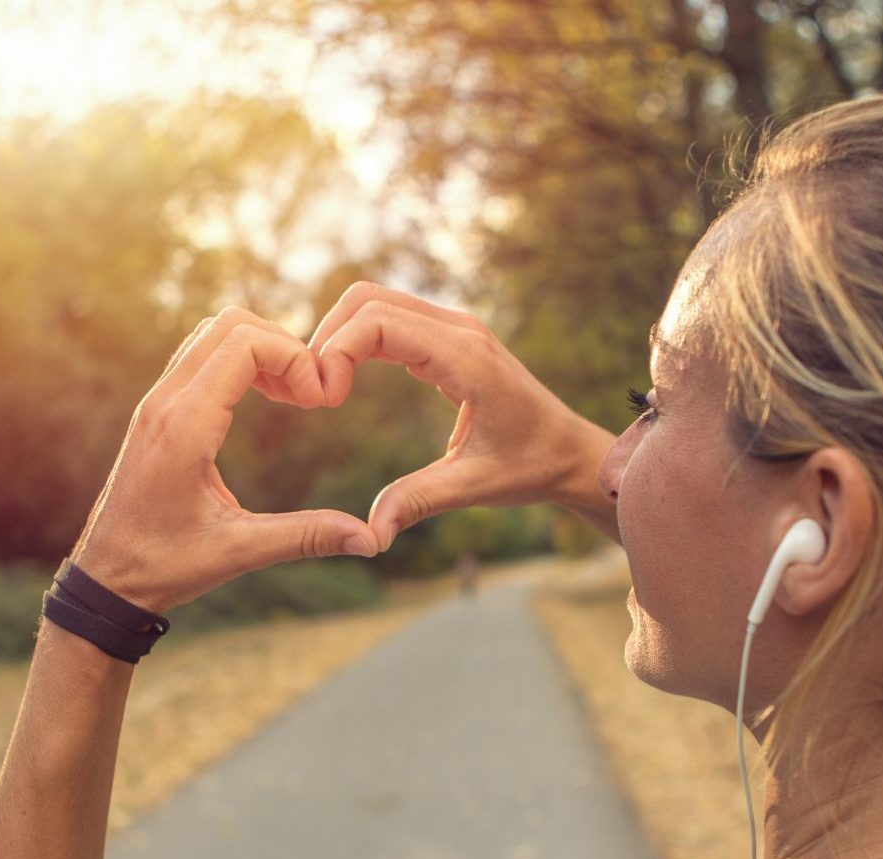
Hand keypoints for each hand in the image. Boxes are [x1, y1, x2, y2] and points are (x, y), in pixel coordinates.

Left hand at [68, 308, 379, 614]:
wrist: (106, 579)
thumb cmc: (164, 566)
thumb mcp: (238, 552)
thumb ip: (305, 537)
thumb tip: (370, 540)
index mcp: (184, 426)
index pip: (244, 343)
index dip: (295, 357)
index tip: (320, 401)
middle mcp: (165, 403)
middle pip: (230, 325)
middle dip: (283, 346)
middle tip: (312, 395)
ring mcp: (156, 403)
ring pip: (213, 334)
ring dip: (262, 350)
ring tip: (295, 396)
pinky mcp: (157, 412)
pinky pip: (201, 357)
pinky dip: (240, 362)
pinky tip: (267, 400)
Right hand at [309, 282, 614, 552]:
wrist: (569, 453)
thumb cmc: (530, 467)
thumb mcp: (473, 487)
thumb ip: (418, 502)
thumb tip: (370, 535)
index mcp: (466, 358)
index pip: (378, 322)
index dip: (337, 351)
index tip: (324, 400)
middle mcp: (459, 330)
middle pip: (368, 299)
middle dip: (328, 337)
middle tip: (313, 393)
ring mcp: (455, 329)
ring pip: (375, 302)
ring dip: (339, 336)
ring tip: (322, 389)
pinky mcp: (448, 339)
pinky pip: (391, 320)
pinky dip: (357, 340)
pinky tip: (343, 382)